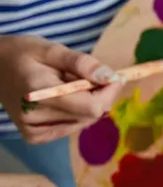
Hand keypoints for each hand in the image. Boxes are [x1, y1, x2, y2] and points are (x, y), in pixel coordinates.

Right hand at [0, 36, 121, 142]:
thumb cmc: (23, 53)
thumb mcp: (52, 49)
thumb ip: (82, 63)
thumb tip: (109, 77)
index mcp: (39, 93)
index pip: (91, 107)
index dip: (109, 93)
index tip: (115, 77)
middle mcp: (34, 117)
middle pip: (90, 115)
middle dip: (98, 95)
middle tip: (86, 76)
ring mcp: (32, 130)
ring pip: (83, 122)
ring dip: (85, 104)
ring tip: (67, 86)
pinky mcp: (33, 137)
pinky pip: (70, 128)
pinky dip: (74, 113)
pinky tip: (61, 100)